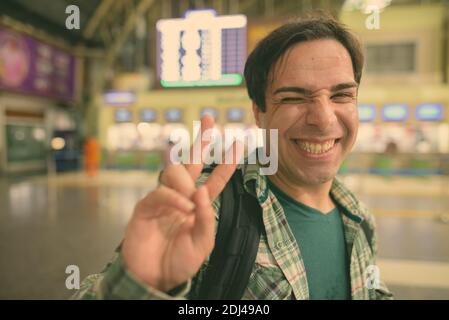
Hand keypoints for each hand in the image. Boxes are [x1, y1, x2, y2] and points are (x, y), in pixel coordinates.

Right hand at [122, 115, 241, 291]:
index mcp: (199, 205)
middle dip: (202, 139)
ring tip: (189, 206)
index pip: (214, 179)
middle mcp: (182, 197)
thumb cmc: (180, 262)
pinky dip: (172, 198)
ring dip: (185, 184)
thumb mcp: (203, 244)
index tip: (237, 143)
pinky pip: (160, 193)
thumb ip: (206, 218)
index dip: (226, 162)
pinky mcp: (145, 207)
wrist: (154, 278)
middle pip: (192, 162)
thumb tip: (202, 191)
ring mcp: (163, 200)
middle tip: (210, 118)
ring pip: (174, 173)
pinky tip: (182, 208)